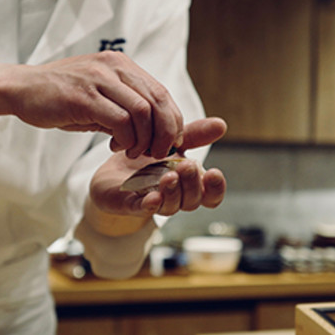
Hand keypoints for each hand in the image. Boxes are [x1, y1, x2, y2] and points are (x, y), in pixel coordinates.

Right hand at [11, 51, 183, 159]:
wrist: (21, 88)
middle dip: (165, 132)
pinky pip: (120, 121)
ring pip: (142, 112)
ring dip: (144, 139)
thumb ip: (123, 107)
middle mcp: (113, 67)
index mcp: (120, 65)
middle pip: (158, 101)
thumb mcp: (97, 95)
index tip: (168, 141)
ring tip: (135, 152)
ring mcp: (98, 81)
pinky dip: (126, 139)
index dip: (171, 120)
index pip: (161, 92)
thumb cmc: (59, 96)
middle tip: (159, 152)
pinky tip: (116, 146)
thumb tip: (151, 132)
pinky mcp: (84, 98)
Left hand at [87, 117, 226, 222]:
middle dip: (192, 184)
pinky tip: (152, 197)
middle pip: (192, 201)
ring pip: (171, 206)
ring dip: (173, 192)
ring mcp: (154, 203)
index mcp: (189, 185)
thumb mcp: (172, 142)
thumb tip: (221, 124)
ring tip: (169, 176)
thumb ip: (194, 135)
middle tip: (187, 166)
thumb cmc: (148, 158)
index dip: (215, 188)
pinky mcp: (131, 205)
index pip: (210, 195)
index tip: (214, 172)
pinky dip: (149, 205)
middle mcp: (175, 197)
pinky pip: (142, 209)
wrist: (113, 169)